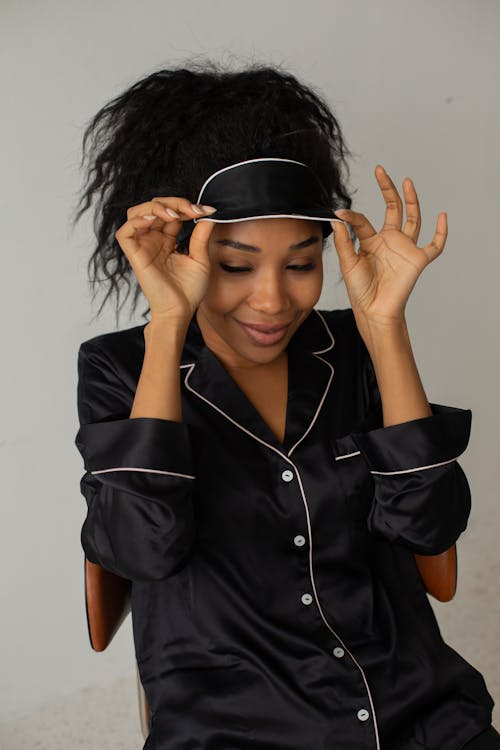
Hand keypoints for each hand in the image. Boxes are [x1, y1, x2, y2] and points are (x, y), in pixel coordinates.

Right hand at [115, 197, 216, 320]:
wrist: (180, 310)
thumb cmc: (189, 290)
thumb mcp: (201, 258)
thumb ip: (201, 236)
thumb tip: (208, 215)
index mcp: (167, 240)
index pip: (171, 212)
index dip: (186, 206)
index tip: (206, 211)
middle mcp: (153, 240)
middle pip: (154, 206)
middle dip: (174, 202)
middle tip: (192, 210)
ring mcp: (142, 246)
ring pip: (136, 213)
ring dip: (155, 207)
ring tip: (174, 215)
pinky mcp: (134, 255)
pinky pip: (125, 231)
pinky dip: (137, 221)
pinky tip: (155, 221)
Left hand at [331, 164, 446, 326]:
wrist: (374, 310)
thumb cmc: (360, 290)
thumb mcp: (348, 264)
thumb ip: (344, 242)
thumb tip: (337, 218)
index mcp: (372, 241)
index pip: (364, 220)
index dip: (352, 216)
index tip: (340, 212)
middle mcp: (390, 241)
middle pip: (393, 209)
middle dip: (388, 190)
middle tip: (380, 171)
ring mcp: (405, 248)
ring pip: (413, 219)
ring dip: (411, 200)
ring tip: (405, 181)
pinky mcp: (418, 260)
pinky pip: (434, 245)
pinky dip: (441, 232)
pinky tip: (442, 216)